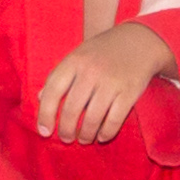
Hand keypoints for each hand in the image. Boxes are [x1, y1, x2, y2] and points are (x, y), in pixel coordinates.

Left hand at [34, 19, 176, 144]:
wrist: (139, 41)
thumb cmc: (102, 52)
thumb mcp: (78, 56)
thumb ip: (58, 76)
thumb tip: (40, 98)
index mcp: (75, 61)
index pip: (53, 90)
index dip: (45, 114)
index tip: (45, 131)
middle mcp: (92, 71)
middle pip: (72, 108)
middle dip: (67, 130)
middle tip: (66, 139)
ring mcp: (112, 82)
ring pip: (93, 118)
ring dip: (86, 134)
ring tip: (84, 139)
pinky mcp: (130, 91)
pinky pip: (114, 120)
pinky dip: (106, 133)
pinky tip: (101, 136)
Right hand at [132, 0, 179, 96]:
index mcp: (159, 6)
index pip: (138, 49)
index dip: (152, 72)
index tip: (169, 88)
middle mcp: (152, 2)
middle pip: (148, 46)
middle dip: (164, 66)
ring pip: (159, 38)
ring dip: (173, 54)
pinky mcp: (172, 0)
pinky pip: (167, 28)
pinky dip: (179, 42)